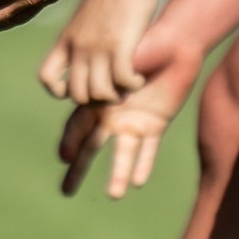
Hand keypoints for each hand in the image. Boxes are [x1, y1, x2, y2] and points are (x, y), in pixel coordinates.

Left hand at [38, 0, 160, 103]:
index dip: (59, 91)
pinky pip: (122, 82)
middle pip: (77, 95)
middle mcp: (79, 48)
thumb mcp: (89, 15)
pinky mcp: (120, 46)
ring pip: (99, 94)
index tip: (79, 87)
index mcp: (67, 40)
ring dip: (117, 96)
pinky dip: (132, 86)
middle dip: (97, 100)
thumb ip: (87, 35)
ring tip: (129, 85)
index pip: (47, 77)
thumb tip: (95, 50)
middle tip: (115, 90)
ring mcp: (98, 48)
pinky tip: (140, 78)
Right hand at [56, 17, 202, 197]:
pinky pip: (150, 148)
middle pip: (92, 146)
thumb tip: (97, 94)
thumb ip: (106, 81)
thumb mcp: (119, 60)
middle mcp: (114, 115)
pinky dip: (144, 164)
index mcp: (99, 99)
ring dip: (118, 174)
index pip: (78, 125)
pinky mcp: (156, 123)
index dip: (70, 141)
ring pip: (123, 154)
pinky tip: (139, 181)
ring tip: (114, 195)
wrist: (175, 43)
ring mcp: (135, 121)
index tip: (63, 158)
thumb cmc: (144, 45)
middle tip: (66, 191)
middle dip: (78, 168)